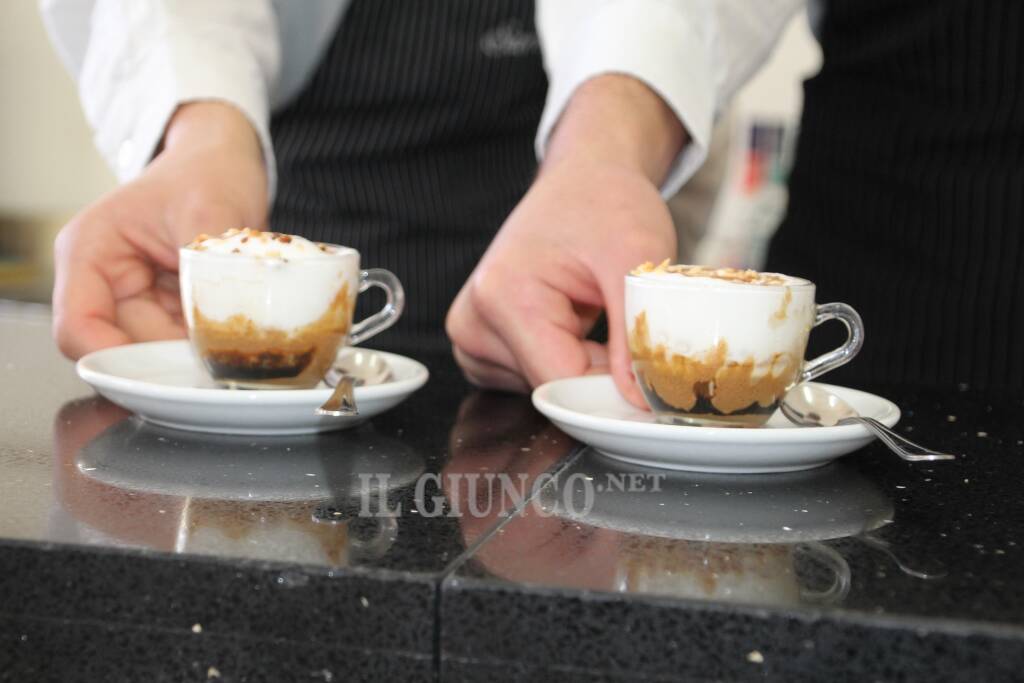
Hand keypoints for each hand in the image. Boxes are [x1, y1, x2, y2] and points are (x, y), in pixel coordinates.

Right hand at [52, 102, 267, 358]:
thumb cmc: (208, 173)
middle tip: (222, 352)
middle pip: (124, 348)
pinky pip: (184, 343)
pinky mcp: (169, 310)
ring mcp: (138, 299)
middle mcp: (105, 282)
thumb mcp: (208, 212)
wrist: (228, 164)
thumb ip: (204, 271)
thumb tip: (214, 328)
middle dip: (171, 356)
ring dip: (195, 350)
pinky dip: (210, 341)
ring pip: (158, 352)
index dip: (116, 357)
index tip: (169, 367)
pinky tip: (238, 325)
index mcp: (90, 253)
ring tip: (238, 329)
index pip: (77, 328)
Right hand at [447, 75, 684, 405]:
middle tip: (624, 329)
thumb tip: (638, 403)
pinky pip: (529, 378)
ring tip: (593, 315)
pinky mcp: (479, 341)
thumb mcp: (636, 261)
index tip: (649, 383)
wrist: (583, 180)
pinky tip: (573, 324)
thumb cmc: (606, 204)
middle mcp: (473, 319)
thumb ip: (635, 337)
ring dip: (579, 366)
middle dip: (596, 374)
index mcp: (502, 296)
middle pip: (547, 388)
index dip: (609, 391)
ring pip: (540, 389)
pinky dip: (561, 361)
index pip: (559, 382)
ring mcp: (470, 333)